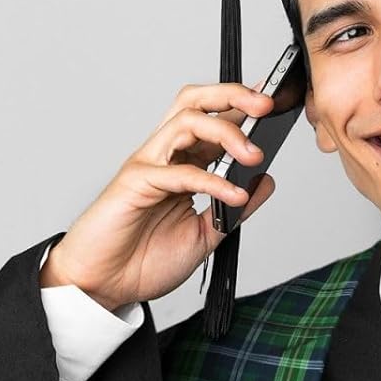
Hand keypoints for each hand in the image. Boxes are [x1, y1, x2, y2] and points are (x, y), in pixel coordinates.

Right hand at [39, 82, 278, 311]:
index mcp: (182, 162)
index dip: (242, 106)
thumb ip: (234, 208)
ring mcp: (148, 164)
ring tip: (254, 155)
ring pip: (186, 121)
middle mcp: (164, 155)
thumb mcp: (206, 233)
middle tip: (266, 104)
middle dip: (232, 95)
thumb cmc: (145, 259)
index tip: (275, 103)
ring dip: (226, 131)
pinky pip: (178, 172)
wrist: (104, 285)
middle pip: (195, 102)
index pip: (212, 119)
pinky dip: (211, 181)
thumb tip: (265, 180)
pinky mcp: (135, 182)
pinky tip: (234, 196)